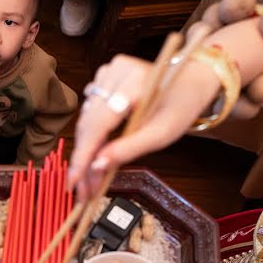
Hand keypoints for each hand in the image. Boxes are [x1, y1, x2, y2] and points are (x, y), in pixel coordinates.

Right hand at [67, 54, 219, 199]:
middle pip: (88, 124)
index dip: (83, 155)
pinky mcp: (102, 79)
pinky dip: (91, 137)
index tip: (73, 181)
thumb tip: (98, 166)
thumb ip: (129, 149)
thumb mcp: (161, 134)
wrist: (189, 83)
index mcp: (134, 81)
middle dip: (84, 160)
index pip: (98, 124)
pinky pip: (90, 113)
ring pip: (85, 121)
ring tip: (90, 180)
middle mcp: (115, 72)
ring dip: (86, 152)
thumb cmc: (180, 107)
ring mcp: (107, 73)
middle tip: (83, 190)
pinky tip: (96, 156)